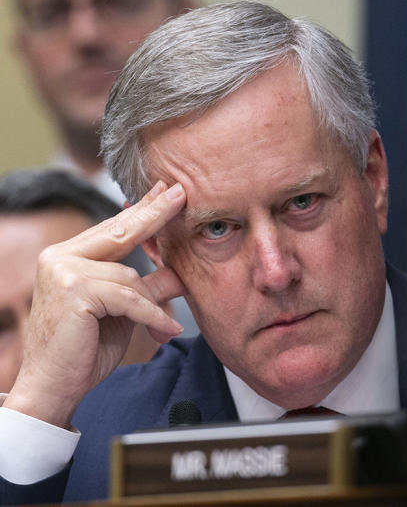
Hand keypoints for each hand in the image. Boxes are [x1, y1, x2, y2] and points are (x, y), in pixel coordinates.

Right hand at [4, 181, 186, 427]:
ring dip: (153, 306)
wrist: (54, 387)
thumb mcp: (124, 312)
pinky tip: (164, 330)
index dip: (143, 211)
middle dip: (156, 214)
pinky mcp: (74, 290)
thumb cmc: (84, 350)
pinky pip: (130, 298)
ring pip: (131, 277)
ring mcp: (64, 271)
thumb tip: (180, 272)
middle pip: (121, 232)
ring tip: (165, 327)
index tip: (166, 191)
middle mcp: (60, 257)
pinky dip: (151, 316)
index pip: (114, 229)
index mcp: (68, 257)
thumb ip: (146, 288)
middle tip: (182, 194)